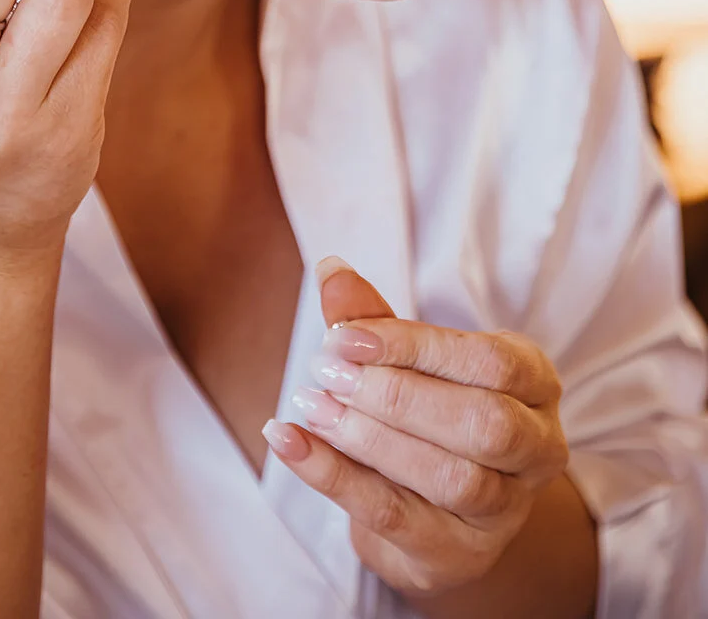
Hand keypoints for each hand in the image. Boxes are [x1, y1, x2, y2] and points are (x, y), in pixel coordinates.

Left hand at [263, 261, 568, 600]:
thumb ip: (375, 318)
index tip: (345, 336)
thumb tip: (331, 270)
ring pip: (450, 477)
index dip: (416, 347)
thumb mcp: (412, 359)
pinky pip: (393, 514)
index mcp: (534, 383)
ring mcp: (504, 510)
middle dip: (397, 394)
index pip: (490, 362)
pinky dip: (333, 476)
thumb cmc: (432, 412)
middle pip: (482, 423)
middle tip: (326, 369)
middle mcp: (536, 449)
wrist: (437, 509)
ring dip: (368, 437)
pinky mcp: (457, 554)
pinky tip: (289, 441)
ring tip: (311, 405)